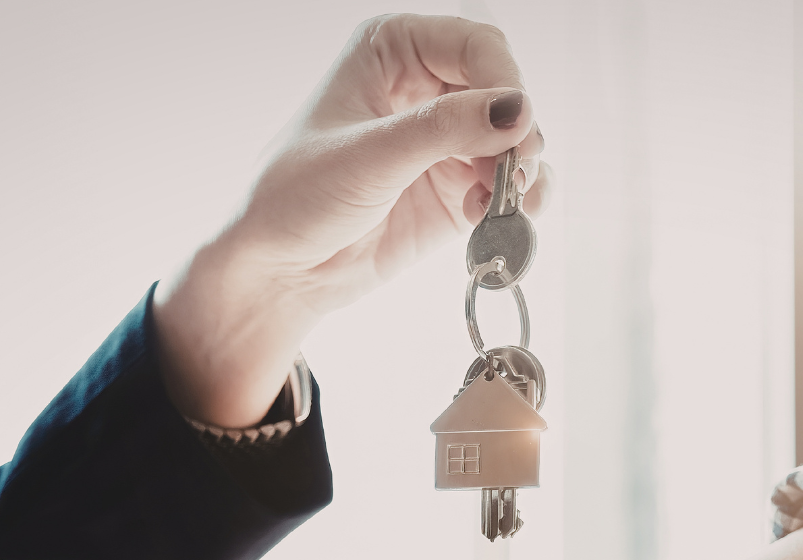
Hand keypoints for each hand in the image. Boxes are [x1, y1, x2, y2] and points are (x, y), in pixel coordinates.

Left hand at [154, 14, 549, 426]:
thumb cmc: (295, 197)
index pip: (475, 45)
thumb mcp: (367, 157)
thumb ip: (442, 130)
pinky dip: (515, 202)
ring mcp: (444, 141)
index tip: (513, 126)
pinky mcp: (457, 190)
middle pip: (505, 91)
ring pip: (515, 141)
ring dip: (524, 171)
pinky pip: (509, 185)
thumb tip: (516, 110)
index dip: (503, 81)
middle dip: (518, 132)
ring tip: (507, 202)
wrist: (279, 271)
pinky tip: (496, 221)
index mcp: (392, 52)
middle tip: (515, 173)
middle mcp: (425, 88)